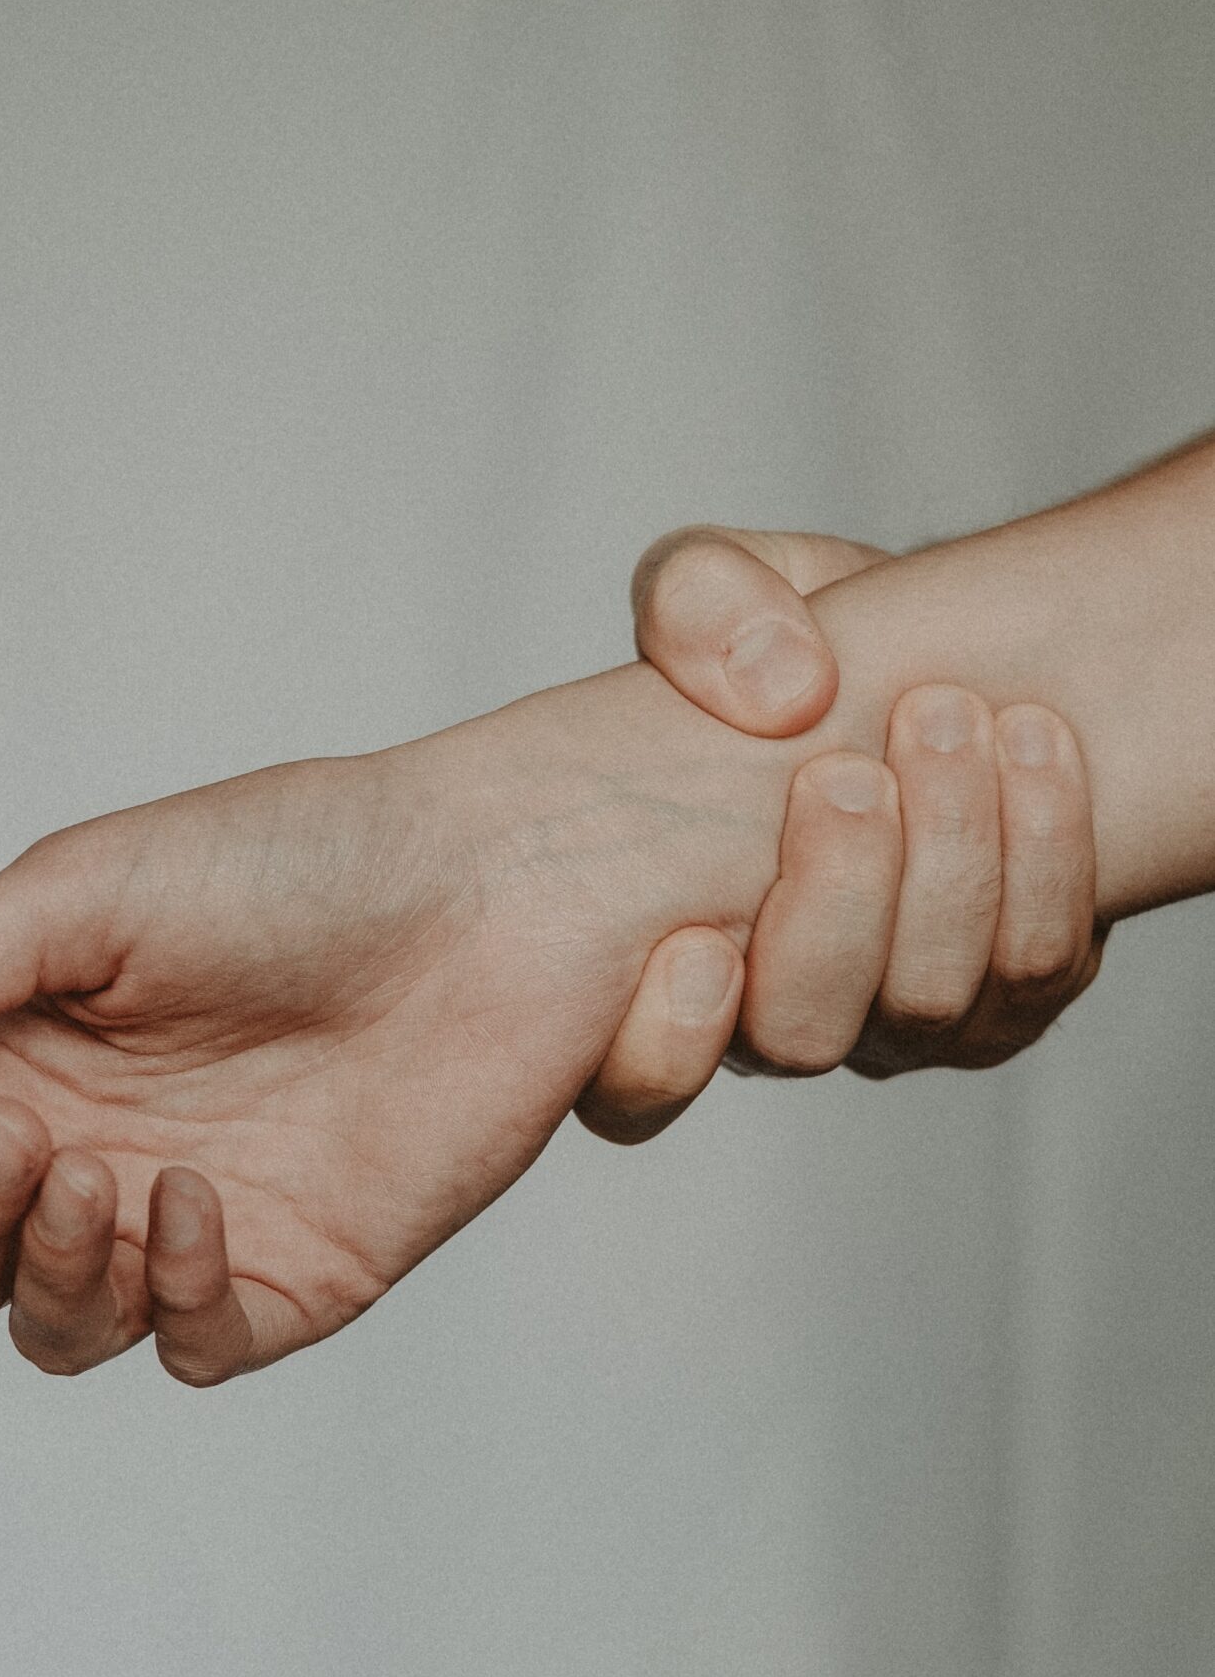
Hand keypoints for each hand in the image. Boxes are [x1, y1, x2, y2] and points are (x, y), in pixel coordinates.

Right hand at [0, 670, 795, 1383]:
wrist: (486, 886)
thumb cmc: (291, 860)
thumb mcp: (77, 884)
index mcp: (17, 1067)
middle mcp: (90, 1156)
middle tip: (27, 1133)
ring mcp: (192, 1225)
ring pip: (56, 1333)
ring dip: (50, 1272)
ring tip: (104, 1170)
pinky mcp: (298, 1271)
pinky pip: (193, 1347)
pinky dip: (171, 1300)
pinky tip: (197, 1201)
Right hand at [574, 526, 1104, 1144]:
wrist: (926, 657)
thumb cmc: (790, 647)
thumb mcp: (717, 588)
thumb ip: (697, 604)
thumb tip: (777, 691)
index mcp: (660, 951)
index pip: (630, 1088)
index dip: (661, 1053)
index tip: (697, 946)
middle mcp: (769, 1014)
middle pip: (796, 1037)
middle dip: (833, 905)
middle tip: (850, 773)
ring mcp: (892, 1017)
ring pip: (921, 1007)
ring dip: (946, 860)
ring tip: (951, 719)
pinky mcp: (1005, 996)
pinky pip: (1033, 968)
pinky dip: (1045, 855)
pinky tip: (1034, 744)